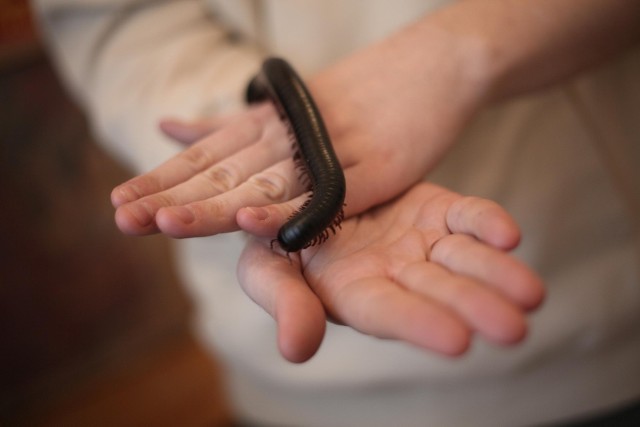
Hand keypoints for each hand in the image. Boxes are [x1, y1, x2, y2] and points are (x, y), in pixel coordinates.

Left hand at [110, 19, 486, 236]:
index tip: (119, 202)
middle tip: (121, 217)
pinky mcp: (374, 169)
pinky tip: (250, 223)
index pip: (207, 155)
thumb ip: (229, 125)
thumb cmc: (364, 93)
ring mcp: (333, 151)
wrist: (437, 65)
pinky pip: (326, 195)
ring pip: (263, 182)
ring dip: (212, 205)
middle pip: (223, 171)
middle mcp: (293, 135)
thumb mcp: (289, 107)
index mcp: (273, 123)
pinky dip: (286, 208)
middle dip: (171, 196)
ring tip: (163, 224)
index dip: (162, 178)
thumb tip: (169, 126)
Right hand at [236, 182, 544, 362]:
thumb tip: (296, 349)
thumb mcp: (264, 267)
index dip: (418, 324)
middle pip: (438, 292)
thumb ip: (283, 303)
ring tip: (530, 294)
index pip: (388, 312)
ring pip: (463, 259)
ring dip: (496, 274)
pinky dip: (487, 223)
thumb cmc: (274, 237)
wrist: (299, 189)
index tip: (456, 341)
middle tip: (513, 328)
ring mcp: (420, 240)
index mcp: (352, 291)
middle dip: (474, 308)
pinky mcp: (436, 209)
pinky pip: (466, 216)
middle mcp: (394, 272)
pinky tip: (508, 235)